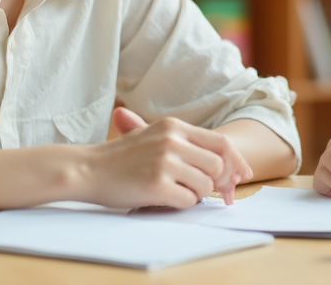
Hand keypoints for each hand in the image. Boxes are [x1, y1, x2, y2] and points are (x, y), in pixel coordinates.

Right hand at [84, 107, 251, 208]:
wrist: (87, 169)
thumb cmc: (122, 157)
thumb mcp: (153, 135)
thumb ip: (187, 144)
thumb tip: (227, 161)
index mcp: (174, 126)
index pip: (221, 142)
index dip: (236, 161)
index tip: (243, 174)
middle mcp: (172, 140)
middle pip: (218, 165)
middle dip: (217, 182)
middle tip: (205, 189)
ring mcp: (165, 162)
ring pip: (206, 185)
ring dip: (197, 194)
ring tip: (175, 191)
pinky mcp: (156, 184)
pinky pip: (188, 200)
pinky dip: (182, 203)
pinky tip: (165, 198)